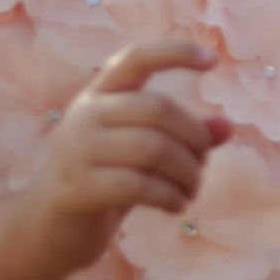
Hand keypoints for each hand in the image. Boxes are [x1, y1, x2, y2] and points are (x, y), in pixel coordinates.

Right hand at [24, 39, 228, 279]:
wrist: (51, 226)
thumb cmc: (107, 179)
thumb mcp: (144, 151)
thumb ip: (183, 135)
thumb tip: (228, 126)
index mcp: (100, 95)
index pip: (136, 57)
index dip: (174, 52)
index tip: (212, 61)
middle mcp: (85, 115)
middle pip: (158, 109)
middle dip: (195, 138)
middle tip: (202, 166)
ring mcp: (77, 151)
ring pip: (154, 149)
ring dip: (187, 173)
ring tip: (191, 190)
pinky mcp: (77, 188)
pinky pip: (138, 186)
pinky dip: (169, 197)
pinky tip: (176, 206)